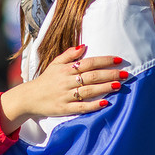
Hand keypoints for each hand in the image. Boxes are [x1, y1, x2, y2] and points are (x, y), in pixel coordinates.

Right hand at [0, 44, 126, 133]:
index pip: (88, 63)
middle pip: (91, 76)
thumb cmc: (45, 80)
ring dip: (105, 88)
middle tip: (125, 73)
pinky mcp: (64, 109)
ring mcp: (65, 96)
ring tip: (119, 85)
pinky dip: (93, 105)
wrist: (28, 98)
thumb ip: (69, 55)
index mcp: (65, 70)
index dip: (104, 61)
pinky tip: (105, 103)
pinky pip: (81, 107)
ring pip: (88, 91)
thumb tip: (84, 46)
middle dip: (109, 74)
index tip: (118, 60)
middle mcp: (66, 82)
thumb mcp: (54, 64)